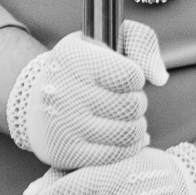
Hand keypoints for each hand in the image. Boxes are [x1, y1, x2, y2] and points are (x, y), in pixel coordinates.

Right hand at [8, 25, 168, 169]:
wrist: (35, 101)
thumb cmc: (82, 68)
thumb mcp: (107, 39)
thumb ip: (142, 42)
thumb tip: (160, 78)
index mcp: (74, 59)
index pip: (132, 76)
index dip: (135, 77)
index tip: (122, 77)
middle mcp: (65, 92)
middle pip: (133, 106)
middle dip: (136, 103)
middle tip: (123, 100)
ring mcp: (65, 126)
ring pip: (129, 132)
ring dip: (135, 125)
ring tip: (123, 118)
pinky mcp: (67, 153)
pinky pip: (116, 156)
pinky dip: (127, 147)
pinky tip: (120, 137)